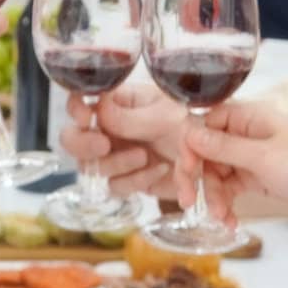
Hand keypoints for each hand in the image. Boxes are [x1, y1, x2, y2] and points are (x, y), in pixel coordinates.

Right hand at [60, 76, 189, 196]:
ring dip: (116, 163)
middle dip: (83, 144)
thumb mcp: (164, 113)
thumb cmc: (193, 120)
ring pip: (91, 167)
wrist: (215, 156)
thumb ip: (129, 116)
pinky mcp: (129, 179)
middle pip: (72, 139)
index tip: (85, 117)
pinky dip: (135, 181)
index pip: (81, 101)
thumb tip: (96, 109)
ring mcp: (117, 155)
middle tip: (103, 146)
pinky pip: (116, 186)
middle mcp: (110, 128)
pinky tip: (159, 171)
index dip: (75, 109)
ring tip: (144, 156)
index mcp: (117, 102)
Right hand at [179, 102, 287, 223]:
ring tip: (221, 218)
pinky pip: (232, 188)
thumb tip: (188, 133)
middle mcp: (246, 133)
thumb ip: (223, 147)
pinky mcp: (259, 176)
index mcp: (247, 116)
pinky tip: (229, 221)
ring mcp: (252, 156)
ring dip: (213, 196)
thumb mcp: (262, 158)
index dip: (189, 148)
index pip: (202, 123)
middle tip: (189, 203)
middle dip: (197, 178)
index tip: (186, 174)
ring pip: (216, 173)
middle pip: (205, 151)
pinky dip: (227, 204)